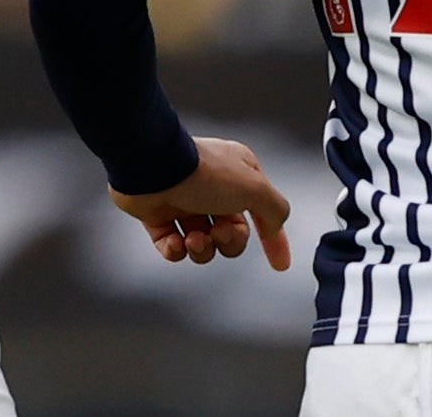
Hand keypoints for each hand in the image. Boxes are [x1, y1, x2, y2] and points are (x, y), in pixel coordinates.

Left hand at [110, 137, 292, 270]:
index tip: (280, 265)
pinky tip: (175, 242)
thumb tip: (277, 227)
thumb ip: (275, 209)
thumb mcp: (254, 187)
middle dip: (228, 242)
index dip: (274, 239)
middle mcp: (214, 187)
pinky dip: (175, 250)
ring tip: (193, 238)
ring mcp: (185, 202)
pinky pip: (173, 246)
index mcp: (240, 173)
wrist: (152, 167)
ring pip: (204, 243)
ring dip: (201, 248)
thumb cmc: (204, 172)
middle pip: (233, 233)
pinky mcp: (159, 215)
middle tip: (219, 233)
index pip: (264, 211)